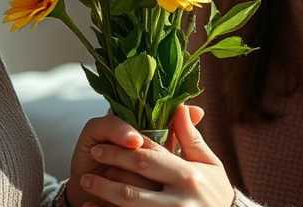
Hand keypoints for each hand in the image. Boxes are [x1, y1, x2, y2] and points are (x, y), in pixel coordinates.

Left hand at [77, 105, 232, 205]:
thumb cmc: (216, 193)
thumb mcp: (209, 165)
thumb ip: (191, 139)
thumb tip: (180, 106)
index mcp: (189, 175)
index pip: (152, 153)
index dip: (125, 146)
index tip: (102, 143)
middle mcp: (180, 197)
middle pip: (138, 173)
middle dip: (112, 161)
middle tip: (93, 155)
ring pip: (130, 201)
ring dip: (105, 191)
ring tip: (86, 182)